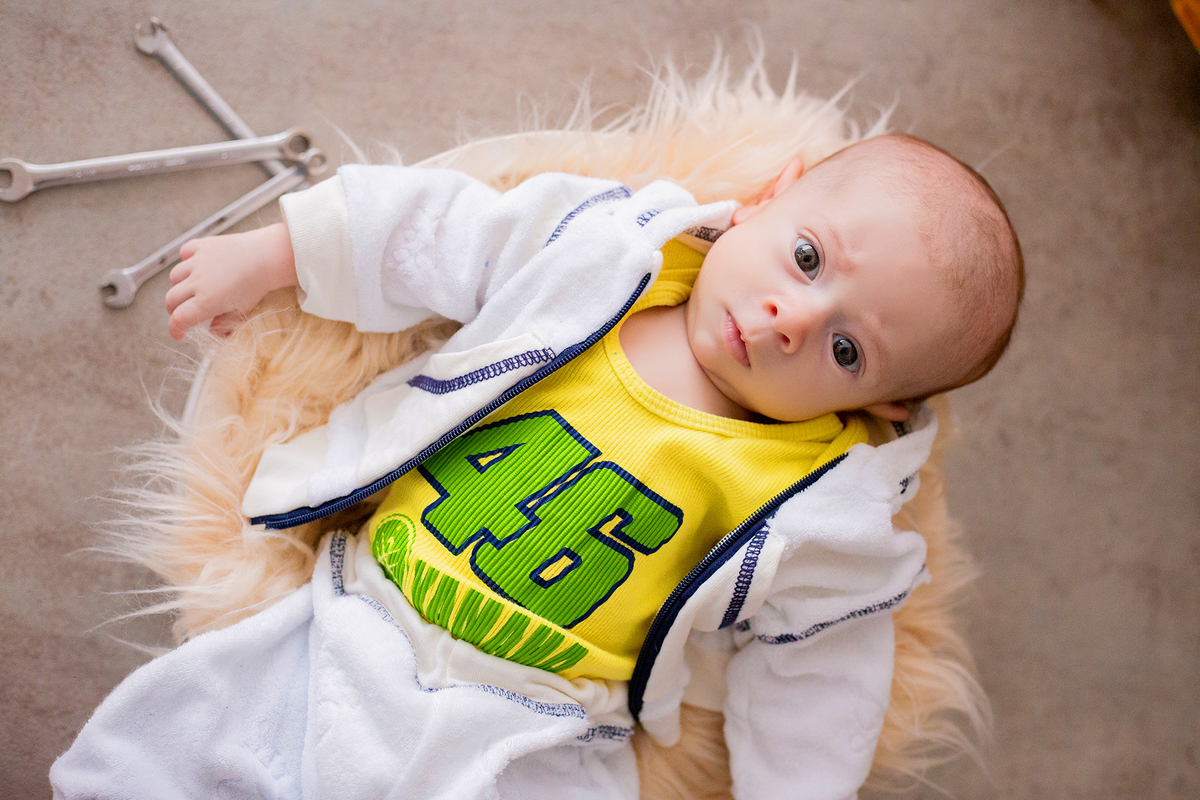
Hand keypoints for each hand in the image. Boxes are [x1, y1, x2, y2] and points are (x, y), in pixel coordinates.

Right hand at [165, 223, 297, 340]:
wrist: (267, 258)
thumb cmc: (256, 287)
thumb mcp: (241, 311)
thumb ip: (224, 324)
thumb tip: (213, 333)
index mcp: (205, 302)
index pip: (178, 319)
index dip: (175, 329)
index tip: (180, 334)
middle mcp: (196, 283)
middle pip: (171, 299)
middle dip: (174, 309)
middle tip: (183, 312)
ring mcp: (197, 263)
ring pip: (174, 276)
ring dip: (179, 285)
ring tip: (190, 289)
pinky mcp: (202, 246)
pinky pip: (184, 252)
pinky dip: (186, 259)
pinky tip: (195, 265)